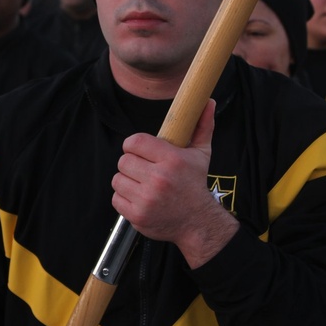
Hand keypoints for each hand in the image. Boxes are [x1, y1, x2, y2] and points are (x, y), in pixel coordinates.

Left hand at [111, 99, 238, 267]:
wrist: (198, 223)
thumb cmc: (195, 185)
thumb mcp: (201, 154)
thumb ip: (202, 126)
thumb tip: (208, 102)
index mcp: (172, 161)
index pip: (134, 142)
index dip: (134, 145)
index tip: (140, 150)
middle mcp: (158, 179)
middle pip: (123, 161)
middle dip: (132, 164)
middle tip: (144, 169)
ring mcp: (146, 199)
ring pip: (117, 179)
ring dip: (127, 181)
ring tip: (142, 185)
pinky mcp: (137, 215)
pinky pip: (116, 198)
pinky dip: (124, 198)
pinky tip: (140, 198)